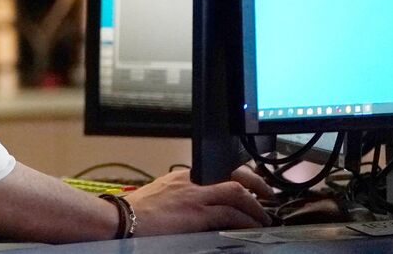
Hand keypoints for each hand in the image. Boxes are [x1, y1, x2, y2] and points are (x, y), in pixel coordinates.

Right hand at [124, 167, 271, 236]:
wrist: (123, 218)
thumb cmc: (139, 211)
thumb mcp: (164, 194)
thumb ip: (184, 193)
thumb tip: (201, 204)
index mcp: (185, 175)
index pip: (220, 167)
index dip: (242, 174)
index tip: (253, 182)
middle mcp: (193, 181)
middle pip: (234, 175)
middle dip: (256, 183)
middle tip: (268, 195)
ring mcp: (196, 196)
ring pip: (237, 193)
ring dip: (256, 206)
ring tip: (264, 217)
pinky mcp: (197, 214)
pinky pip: (230, 214)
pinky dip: (246, 220)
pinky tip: (252, 226)